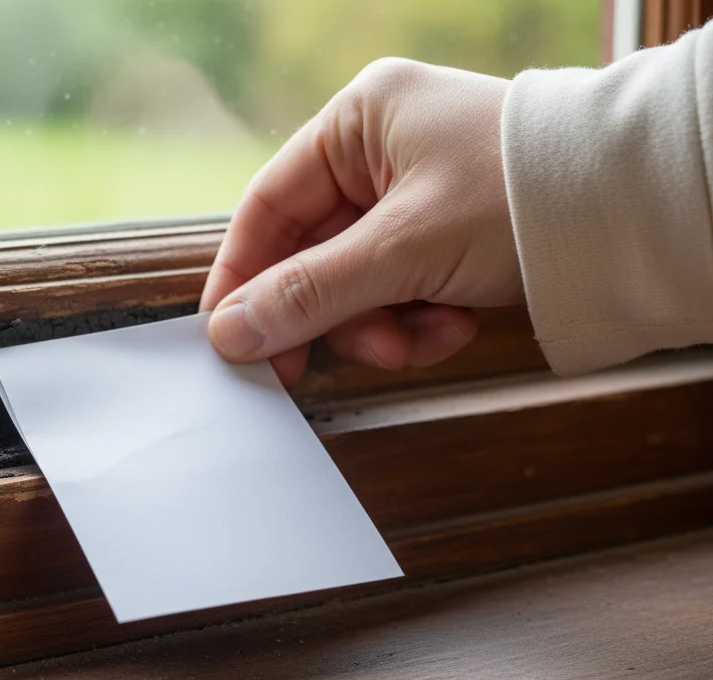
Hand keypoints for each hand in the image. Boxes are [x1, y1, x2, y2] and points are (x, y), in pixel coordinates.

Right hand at [200, 58, 524, 385]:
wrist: (639, 213)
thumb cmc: (519, 197)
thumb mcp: (402, 249)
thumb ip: (309, 294)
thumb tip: (229, 333)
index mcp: (359, 121)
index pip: (269, 204)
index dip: (244, 274)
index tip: (228, 335)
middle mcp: (381, 151)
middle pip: (313, 253)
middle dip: (330, 314)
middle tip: (308, 371)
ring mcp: (415, 194)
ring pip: (355, 282)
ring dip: (378, 326)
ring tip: (417, 340)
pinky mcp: (446, 235)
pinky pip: (399, 290)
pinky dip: (417, 321)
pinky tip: (453, 325)